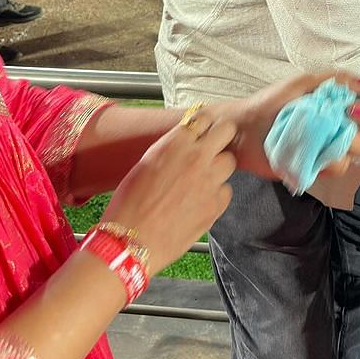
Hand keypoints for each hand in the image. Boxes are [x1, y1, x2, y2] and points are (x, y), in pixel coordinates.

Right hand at [102, 113, 237, 273]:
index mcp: (176, 142)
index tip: (202, 131)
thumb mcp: (146, 163)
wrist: (130, 240)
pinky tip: (200, 202)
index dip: (203, 125)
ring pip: (230, 162)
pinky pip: (226, 191)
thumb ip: (172, 148)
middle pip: (227, 130)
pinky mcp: (216, 204)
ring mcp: (210, 180)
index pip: (204, 117)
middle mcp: (197, 156)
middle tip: (214, 147)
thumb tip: (187, 142)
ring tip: (203, 180)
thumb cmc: (130, 204)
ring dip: (219, 168)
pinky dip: (216, 194)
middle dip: (222, 137)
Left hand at [219, 75, 359, 181]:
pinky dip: (326, 160)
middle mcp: (336, 130)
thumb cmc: (271, 102)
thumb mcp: (302, 83)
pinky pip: (334, 169)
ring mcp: (326, 151)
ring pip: (354, 154)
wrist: (243, 128)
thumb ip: (336, 80)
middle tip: (345, 115)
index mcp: (336, 108)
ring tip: (322, 133)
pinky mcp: (314, 169)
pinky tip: (311, 150)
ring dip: (344, 142)